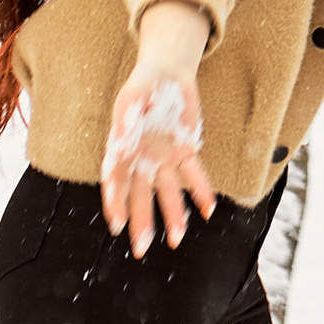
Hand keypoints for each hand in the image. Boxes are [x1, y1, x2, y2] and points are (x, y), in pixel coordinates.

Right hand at [101, 0, 216, 254]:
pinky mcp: (186, 151)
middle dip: (141, 222)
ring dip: (172, 215)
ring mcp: (164, 158)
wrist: (168, 74)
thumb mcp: (133, 97)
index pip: (116, 181)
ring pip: (167, 192)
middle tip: (142, 249)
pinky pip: (194, 174)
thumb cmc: (144, 86)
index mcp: (122, 149)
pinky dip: (201, 191)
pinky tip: (208, 210)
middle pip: (140, 196)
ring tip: (176, 240)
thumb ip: (127, 117)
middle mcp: (142, 159)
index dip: (115, 203)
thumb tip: (122, 136)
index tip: (116, 225)